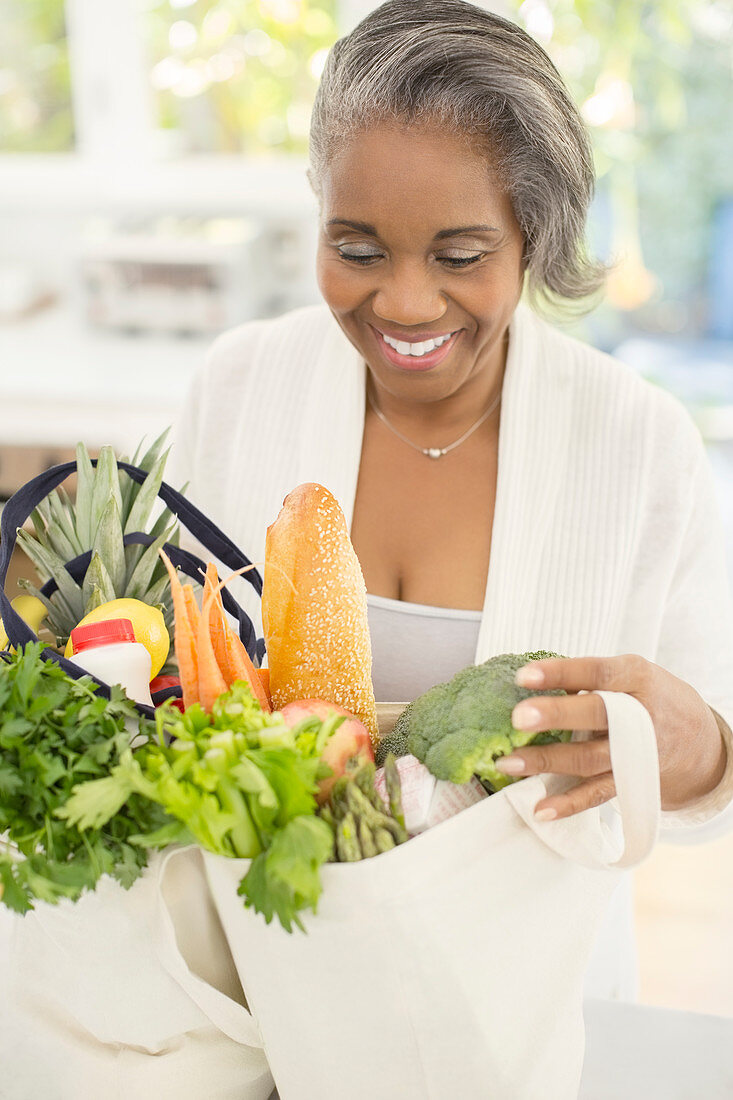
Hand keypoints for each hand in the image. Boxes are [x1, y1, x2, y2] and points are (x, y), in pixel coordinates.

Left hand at [494, 655, 726, 819]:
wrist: (696, 738)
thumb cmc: (646, 696)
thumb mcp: (628, 673)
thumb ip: (588, 678)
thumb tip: (530, 682)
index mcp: (637, 677)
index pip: (598, 671)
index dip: (561, 673)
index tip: (523, 676)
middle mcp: (640, 714)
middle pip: (597, 715)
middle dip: (556, 716)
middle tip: (518, 717)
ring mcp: (636, 752)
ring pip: (590, 759)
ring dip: (547, 762)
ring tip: (508, 762)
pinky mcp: (631, 782)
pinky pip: (598, 795)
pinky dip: (569, 804)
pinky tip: (541, 808)